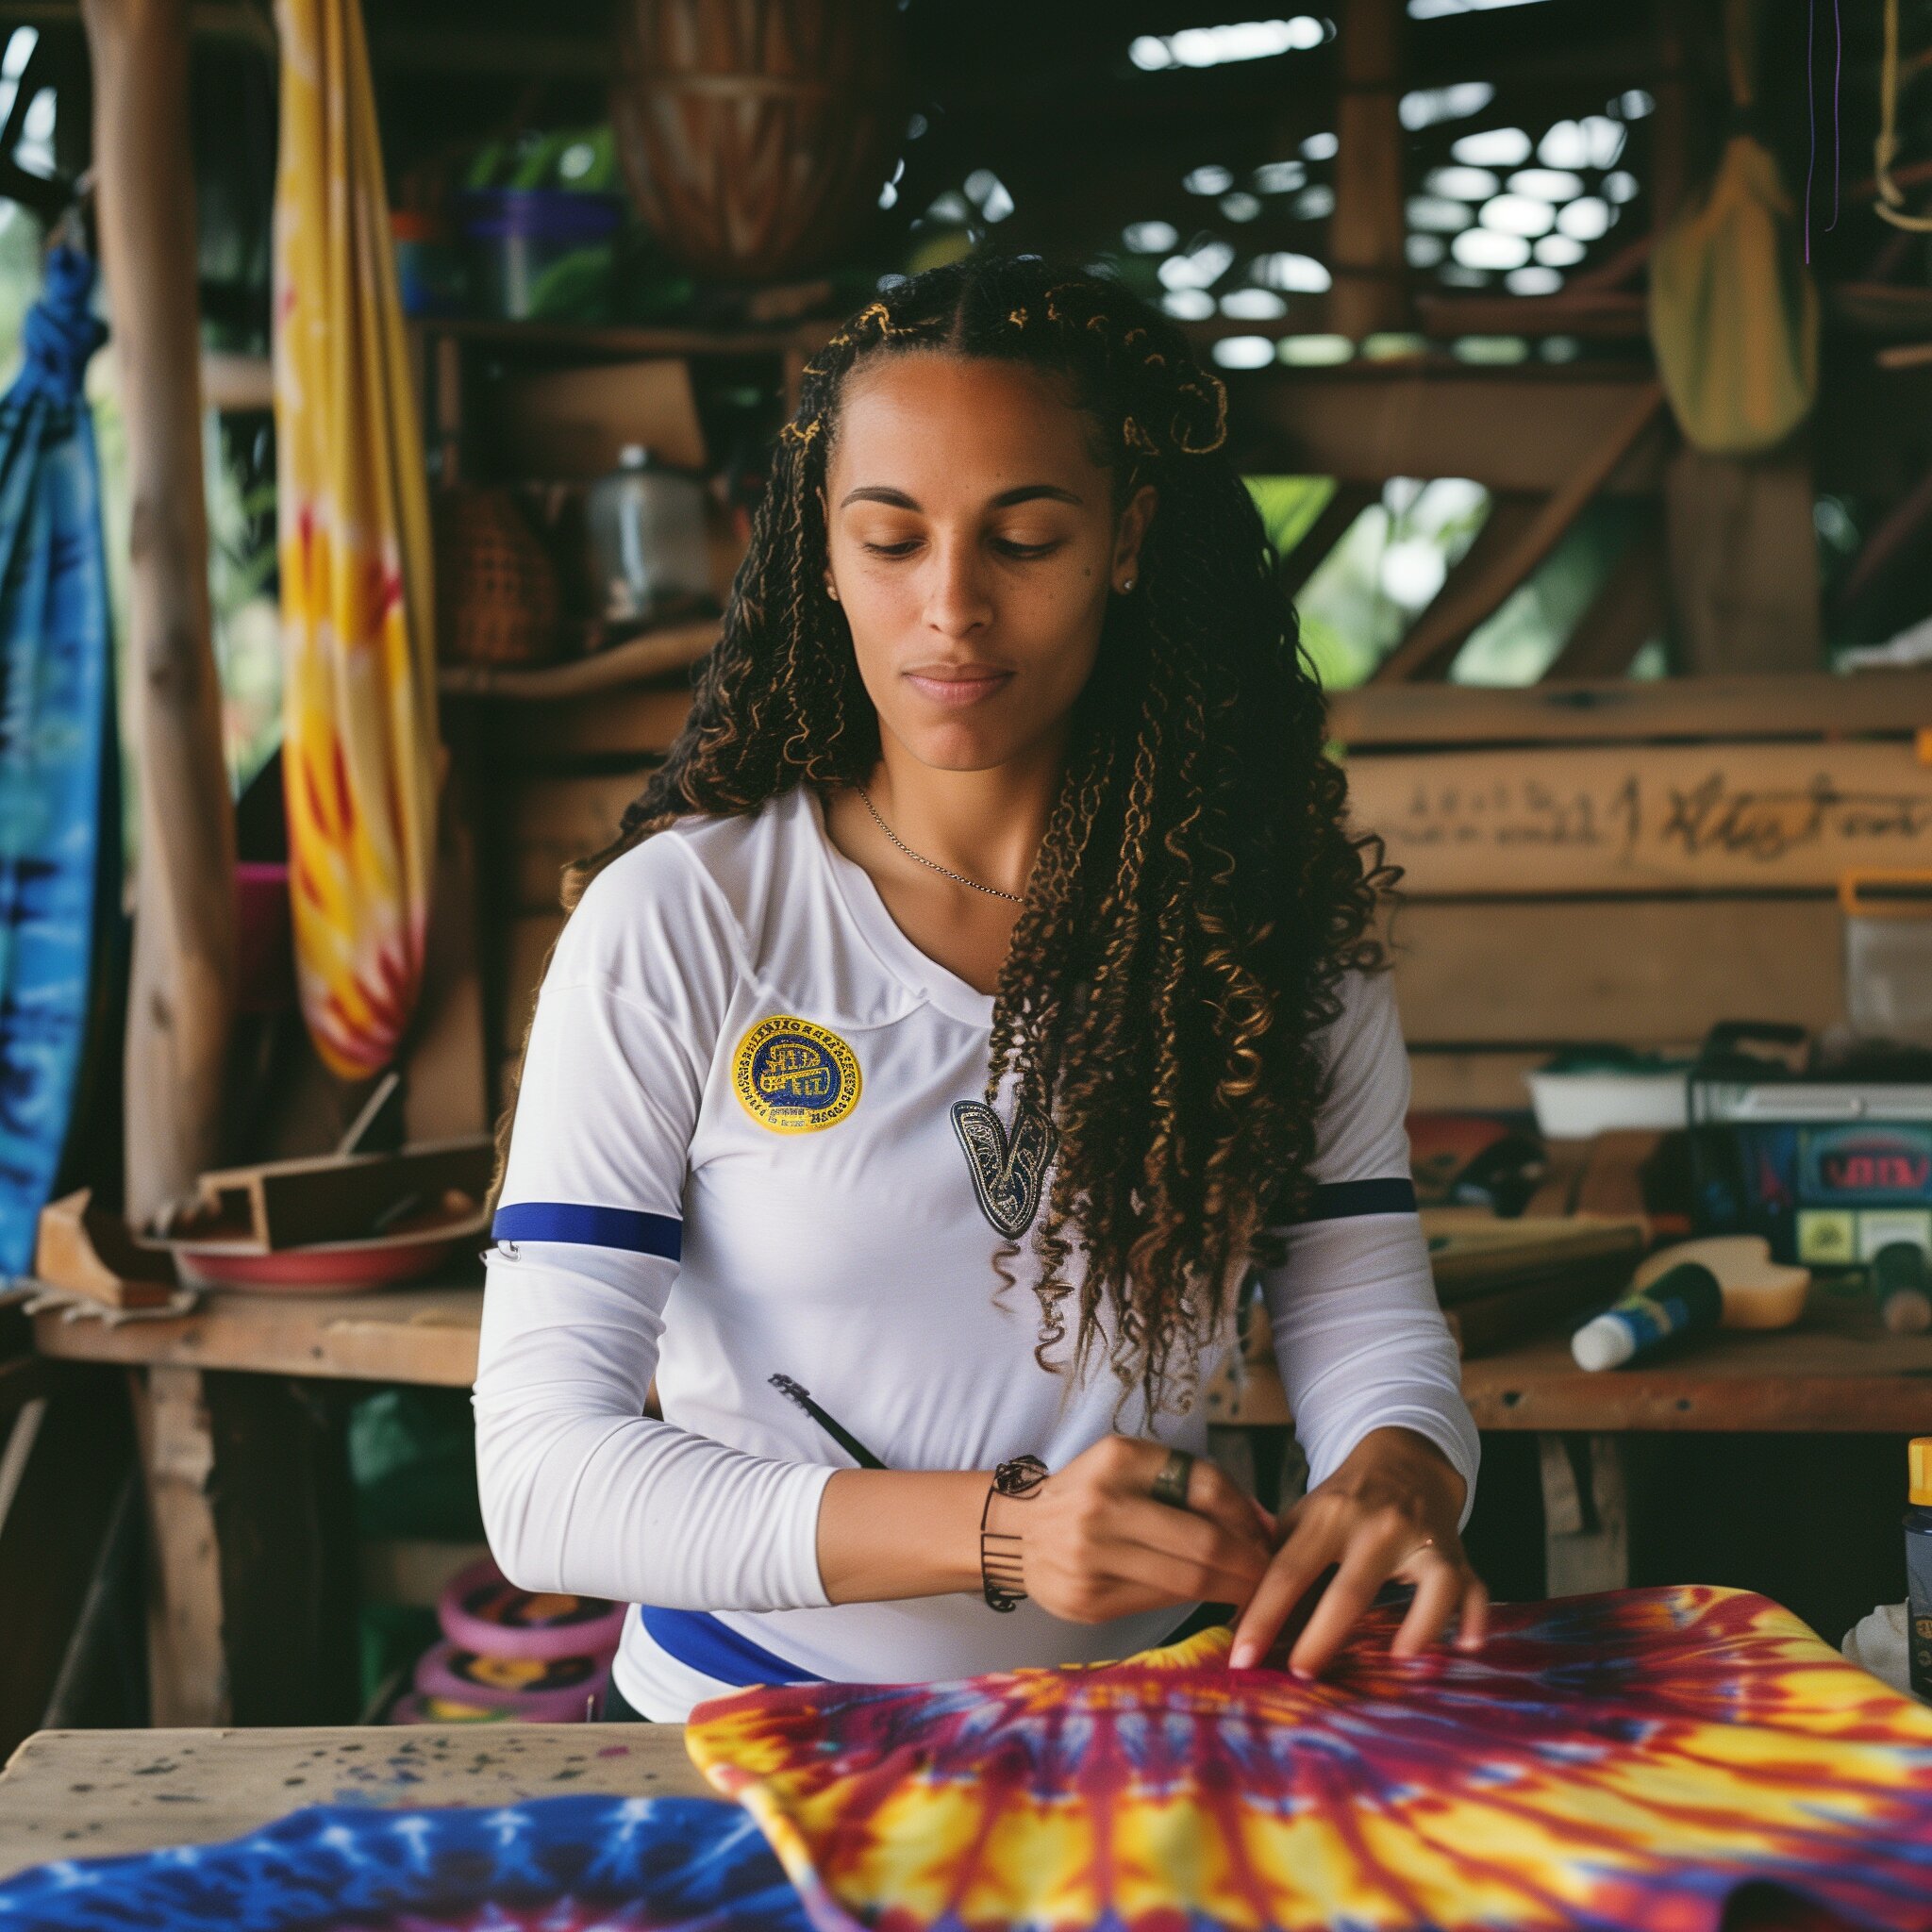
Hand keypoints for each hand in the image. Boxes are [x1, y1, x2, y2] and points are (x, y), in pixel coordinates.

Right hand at [992, 1434, 1275, 1624]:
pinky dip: (1194, 1602)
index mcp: (1117, 1458)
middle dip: (1249, 1563)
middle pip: (1203, 1542)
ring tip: (1253, 1590)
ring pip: (1187, 1579)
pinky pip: (1159, 1602)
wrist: (1019, 1532)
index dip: (1247, 1514)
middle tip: (1272, 1574)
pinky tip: (1210, 1599)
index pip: (1206, 1486)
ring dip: (1232, 1588)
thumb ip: (1193, 1485)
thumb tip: (1266, 1524)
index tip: (1267, 1534)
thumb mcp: (1131, 1466)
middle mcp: (1101, 1503)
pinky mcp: (1087, 1599)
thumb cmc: (1091, 1493)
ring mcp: (1090, 1555)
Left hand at [1228, 1426, 1487, 1674]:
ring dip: (1418, 1626)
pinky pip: (1473, 1588)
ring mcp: (1422, 1540)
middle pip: (1351, 1590)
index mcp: (1328, 1517)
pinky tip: (1467, 1645)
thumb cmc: (1343, 1503)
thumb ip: (1274, 1567)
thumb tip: (1236, 1629)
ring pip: (1429, 1587)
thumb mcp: (1303, 1519)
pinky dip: (1474, 1617)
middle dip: (1323, 1636)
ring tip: (1396, 1663)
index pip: (1288, 1571)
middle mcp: (1377, 1527)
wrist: (1404, 1458)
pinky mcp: (1457, 1554)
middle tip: (1300, 1674)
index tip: (1241, 1658)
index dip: (1262, 1616)